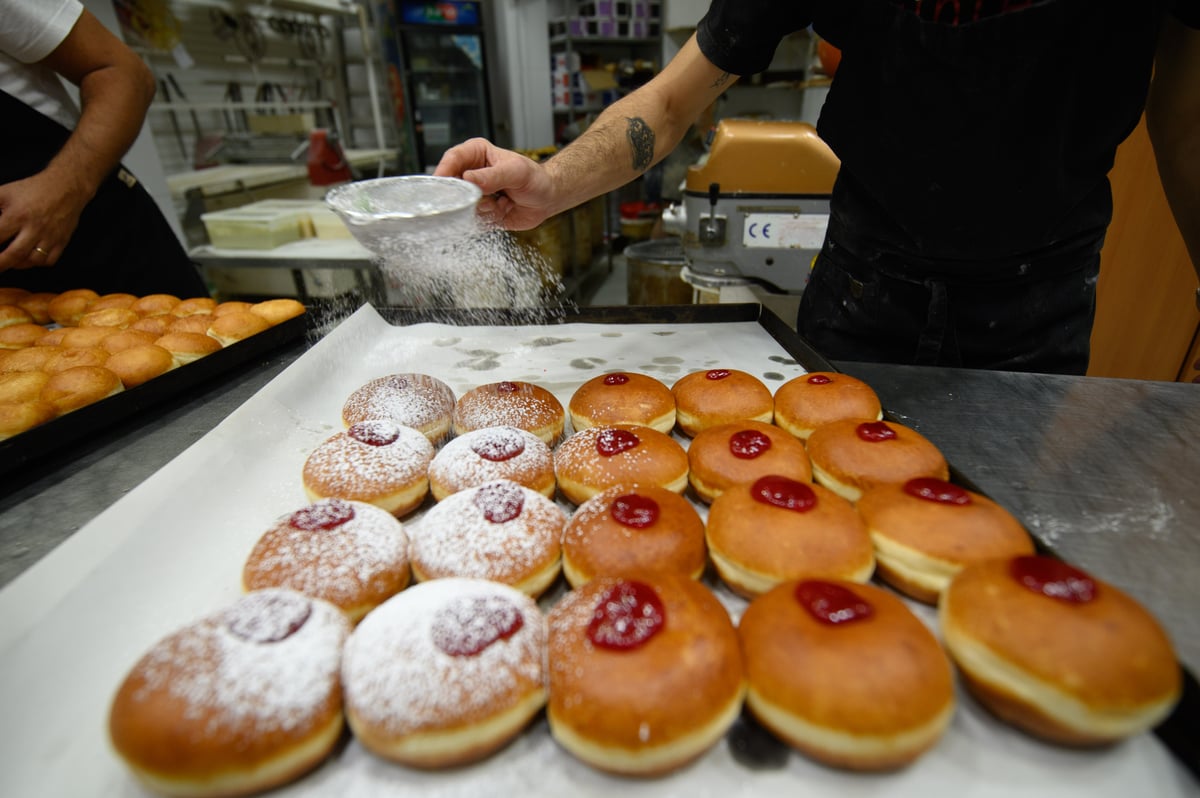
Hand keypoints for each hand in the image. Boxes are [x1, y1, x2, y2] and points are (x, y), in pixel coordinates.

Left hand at [0, 171, 87, 271]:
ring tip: (10, 260)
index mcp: (17, 215)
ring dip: (18, 264)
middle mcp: (34, 228)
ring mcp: (50, 236)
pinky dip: (37, 263)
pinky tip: (28, 258)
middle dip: (0, 264)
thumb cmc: (32, 190)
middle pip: (14, 254)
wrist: (65, 187)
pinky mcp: (62, 241)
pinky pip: (49, 260)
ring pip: (32, 260)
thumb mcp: (4, 193)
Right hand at [435, 138, 557, 230]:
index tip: (442, 184)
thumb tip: (468, 178)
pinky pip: (473, 221)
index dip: (444, 171)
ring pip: (462, 206)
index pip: (452, 159)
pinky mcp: (479, 212)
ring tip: (503, 201)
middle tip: (485, 198)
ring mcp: (474, 194)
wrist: (547, 198)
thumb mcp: (516, 172)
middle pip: (451, 186)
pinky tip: (504, 209)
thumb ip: (492, 176)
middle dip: (466, 196)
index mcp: (476, 154)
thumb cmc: (535, 178)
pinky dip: (489, 219)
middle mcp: (471, 173)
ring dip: (484, 209)